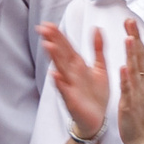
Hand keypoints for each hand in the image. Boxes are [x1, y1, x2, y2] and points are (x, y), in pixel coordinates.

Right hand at [39, 20, 111, 143]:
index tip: (49, 24)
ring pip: (61, 70)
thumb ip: (98, 48)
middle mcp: (71, 74)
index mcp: (78, 65)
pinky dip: (60, 83)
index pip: (66, 47)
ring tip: (47, 46)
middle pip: (61, 55)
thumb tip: (97, 28)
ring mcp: (70, 86)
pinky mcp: (72, 100)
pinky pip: (65, 90)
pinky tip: (55, 75)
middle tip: (43, 28)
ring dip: (54, 58)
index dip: (58, 36)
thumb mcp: (100, 67)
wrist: (97, 118)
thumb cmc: (95, 94)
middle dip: (53, 42)